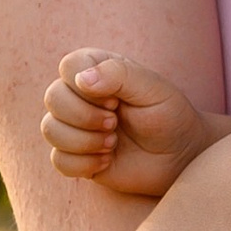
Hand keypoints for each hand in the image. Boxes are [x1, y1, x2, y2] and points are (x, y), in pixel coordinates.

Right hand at [40, 51, 220, 199]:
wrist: (180, 156)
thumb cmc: (169, 115)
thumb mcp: (154, 89)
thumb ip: (119, 75)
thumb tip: (81, 79)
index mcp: (97, 70)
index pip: (68, 66)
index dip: (87, 87)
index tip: (117, 100)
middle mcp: (80, 96)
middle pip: (53, 98)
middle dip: (84, 116)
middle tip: (114, 123)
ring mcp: (75, 126)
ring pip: (50, 129)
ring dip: (83, 141)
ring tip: (113, 143)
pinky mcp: (76, 155)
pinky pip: (58, 160)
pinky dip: (83, 164)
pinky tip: (107, 161)